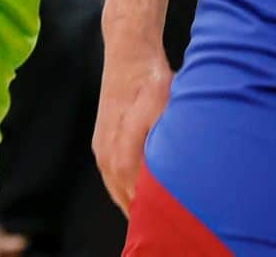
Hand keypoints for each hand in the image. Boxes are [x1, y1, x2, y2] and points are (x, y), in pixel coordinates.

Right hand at [92, 40, 172, 215]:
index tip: (174, 224)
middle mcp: (107, 158)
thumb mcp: (164, 108)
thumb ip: (162, 145)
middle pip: (128, 201)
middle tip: (169, 224)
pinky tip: (143, 192)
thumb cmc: (150, 78)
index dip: (158, 214)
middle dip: (147, 215)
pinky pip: (113, 178)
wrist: (128, 51)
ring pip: (119, 191)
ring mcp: (101, 150)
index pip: (140, 201)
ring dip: (136, 203)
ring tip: (158, 216)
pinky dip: (127, 189)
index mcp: (122, 155)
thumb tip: (168, 175)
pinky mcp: (101, 142)